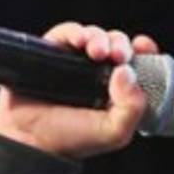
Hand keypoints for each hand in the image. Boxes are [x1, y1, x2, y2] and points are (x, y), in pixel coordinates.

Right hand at [0, 22, 160, 158]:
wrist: (30, 141)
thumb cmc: (71, 140)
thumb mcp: (114, 132)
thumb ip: (132, 107)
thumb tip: (126, 71)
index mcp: (116, 90)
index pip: (137, 63)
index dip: (144, 51)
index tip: (144, 46)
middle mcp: (96, 73)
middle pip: (117, 45)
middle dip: (120, 44)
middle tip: (118, 55)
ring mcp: (74, 62)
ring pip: (94, 36)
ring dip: (100, 37)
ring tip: (97, 51)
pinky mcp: (51, 53)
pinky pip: (67, 33)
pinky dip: (76, 31)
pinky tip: (79, 41)